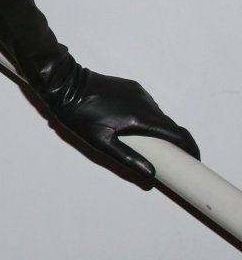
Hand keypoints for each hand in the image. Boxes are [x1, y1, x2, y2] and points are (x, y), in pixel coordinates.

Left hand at [26, 50, 199, 187]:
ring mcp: (139, 92)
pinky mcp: (132, 86)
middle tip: (165, 158)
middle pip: (169, 125)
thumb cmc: (79, 116)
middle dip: (172, 142)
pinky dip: (146, 116)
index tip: (194, 160)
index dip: (190, 148)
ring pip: (157, 114)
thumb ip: (128, 158)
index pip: (178, 134)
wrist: (65, 84)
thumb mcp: (101, 142)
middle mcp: (145, 103)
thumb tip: (151, 175)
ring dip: (156, 128)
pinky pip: (146, 104)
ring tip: (141, 140)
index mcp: (141, 118)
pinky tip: (129, 122)